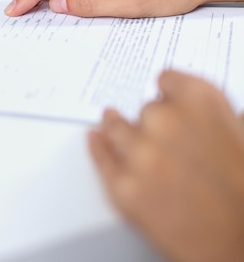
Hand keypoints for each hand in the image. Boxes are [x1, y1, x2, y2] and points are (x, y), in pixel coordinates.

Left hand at [88, 70, 243, 261]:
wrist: (241, 244)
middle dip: (152, 122)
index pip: (166, 79)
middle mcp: (166, 120)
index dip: (166, 92)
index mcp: (200, 101)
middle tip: (164, 140)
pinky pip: (101, 157)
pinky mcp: (123, 187)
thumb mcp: (237, 134)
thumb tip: (185, 104)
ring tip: (116, 126)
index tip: (162, 95)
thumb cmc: (243, 192)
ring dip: (118, 128)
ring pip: (116, 127)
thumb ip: (206, 112)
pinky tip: (96, 139)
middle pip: (145, 108)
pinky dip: (98, 147)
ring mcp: (141, 153)